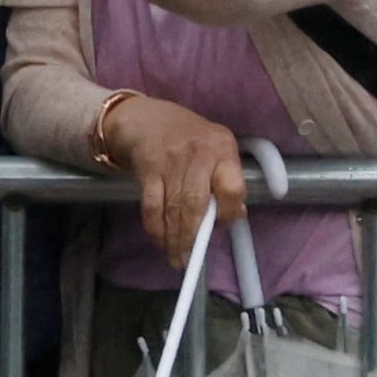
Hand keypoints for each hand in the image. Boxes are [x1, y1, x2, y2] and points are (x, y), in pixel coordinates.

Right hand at [102, 92, 249, 262]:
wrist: (144, 118)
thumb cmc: (187, 138)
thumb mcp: (215, 148)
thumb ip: (223, 179)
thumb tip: (224, 220)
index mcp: (223, 147)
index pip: (232, 188)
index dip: (227, 213)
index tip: (219, 227)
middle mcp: (198, 152)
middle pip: (196, 204)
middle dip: (192, 237)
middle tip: (190, 258)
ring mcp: (170, 160)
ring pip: (173, 209)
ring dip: (174, 239)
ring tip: (176, 257)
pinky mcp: (147, 167)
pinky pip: (151, 206)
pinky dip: (155, 228)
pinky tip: (159, 240)